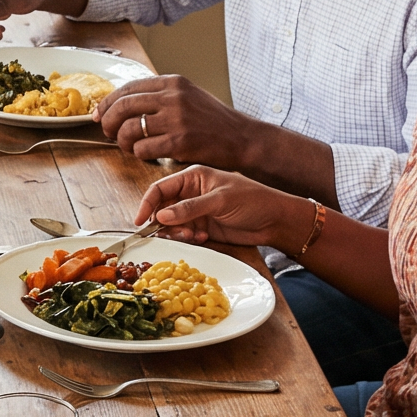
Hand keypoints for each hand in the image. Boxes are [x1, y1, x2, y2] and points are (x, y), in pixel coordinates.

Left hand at [98, 75, 266, 171]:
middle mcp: (172, 97)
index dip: (108, 102)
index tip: (100, 114)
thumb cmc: (213, 121)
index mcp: (172, 82)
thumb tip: (123, 103)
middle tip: (109, 133)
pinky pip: (142, 149)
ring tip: (131, 147)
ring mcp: (176, 119)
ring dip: (123, 142)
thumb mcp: (188, 96)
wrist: (241, 138)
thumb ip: (160, 96)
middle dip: (109, 123)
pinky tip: (147, 155)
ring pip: (128, 129)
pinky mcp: (179, 141)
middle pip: (122, 107)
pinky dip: (139, 154)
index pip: (127, 88)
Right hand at [133, 165, 313, 250]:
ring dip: (176, 232)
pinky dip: (188, 239)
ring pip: (171, 224)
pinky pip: (184, 234)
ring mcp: (196, 211)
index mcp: (193, 177)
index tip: (140, 221)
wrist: (276, 221)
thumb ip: (190, 208)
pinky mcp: (202, 227)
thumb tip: (161, 216)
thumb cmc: (253, 200)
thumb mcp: (220, 200)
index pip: (160, 188)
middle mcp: (190, 193)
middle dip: (162, 222)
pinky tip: (203, 237)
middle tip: (170, 234)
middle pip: (162, 208)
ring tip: (193, 236)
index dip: (147, 203)